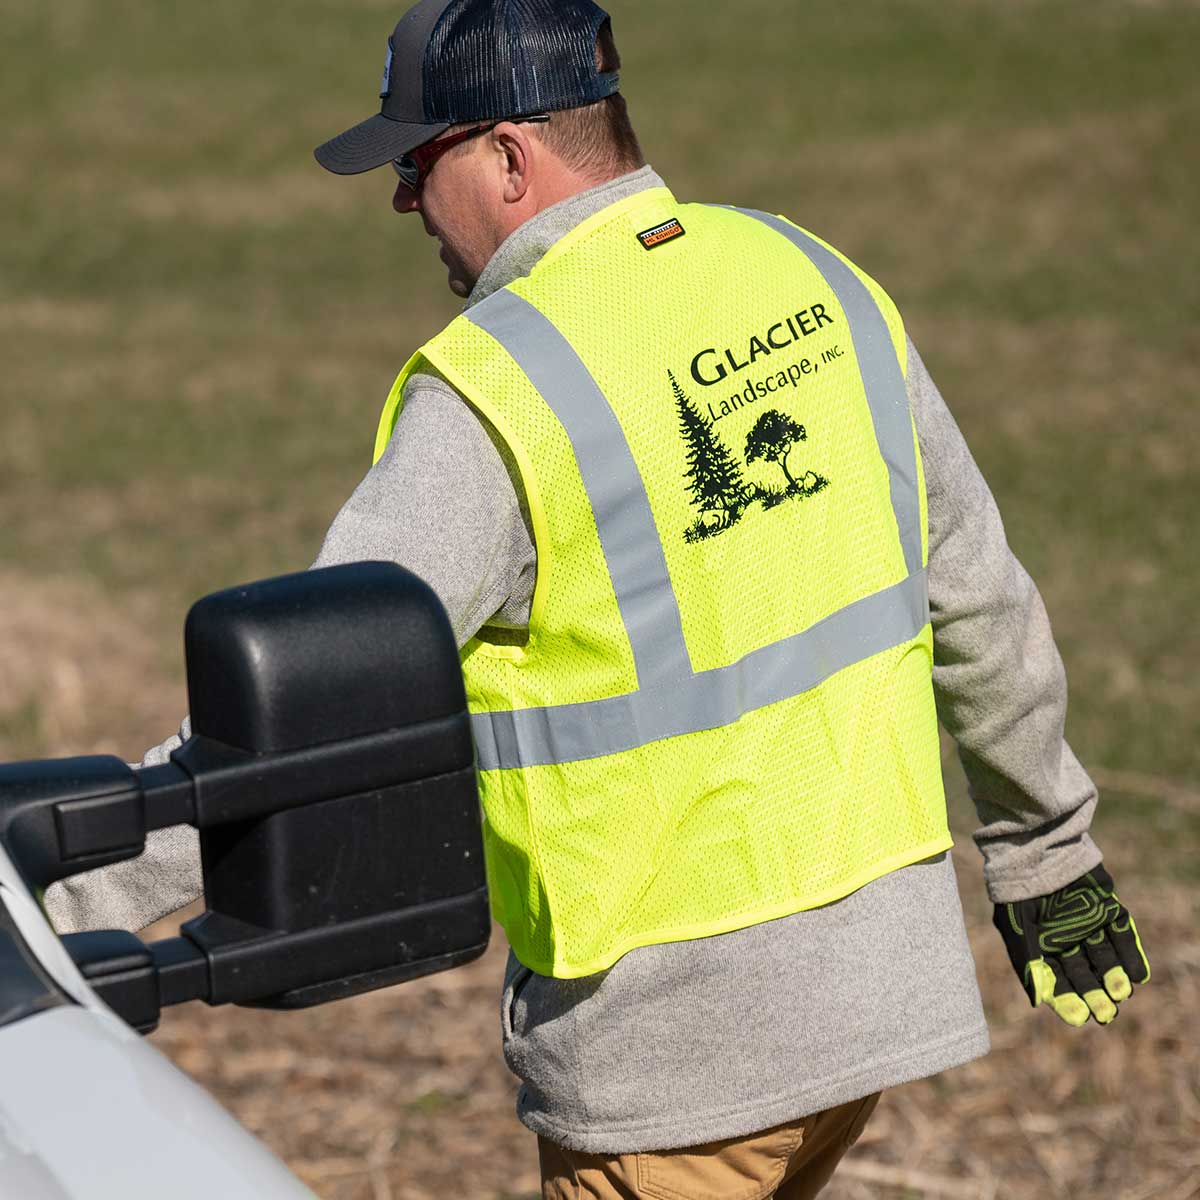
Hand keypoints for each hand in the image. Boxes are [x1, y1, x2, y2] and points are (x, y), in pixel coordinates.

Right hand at [993, 865, 1149, 1025]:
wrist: (1038, 848)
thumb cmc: (1019, 890)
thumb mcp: (1017, 928)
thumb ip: (1027, 962)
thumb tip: (1037, 1003)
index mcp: (1041, 946)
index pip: (1056, 982)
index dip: (1068, 1001)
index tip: (1081, 1017)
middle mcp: (1066, 939)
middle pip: (1083, 974)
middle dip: (1095, 995)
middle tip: (1107, 1013)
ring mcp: (1088, 924)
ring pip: (1105, 959)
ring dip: (1113, 978)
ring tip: (1121, 993)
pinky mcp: (1107, 909)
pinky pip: (1122, 936)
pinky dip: (1130, 955)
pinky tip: (1136, 975)